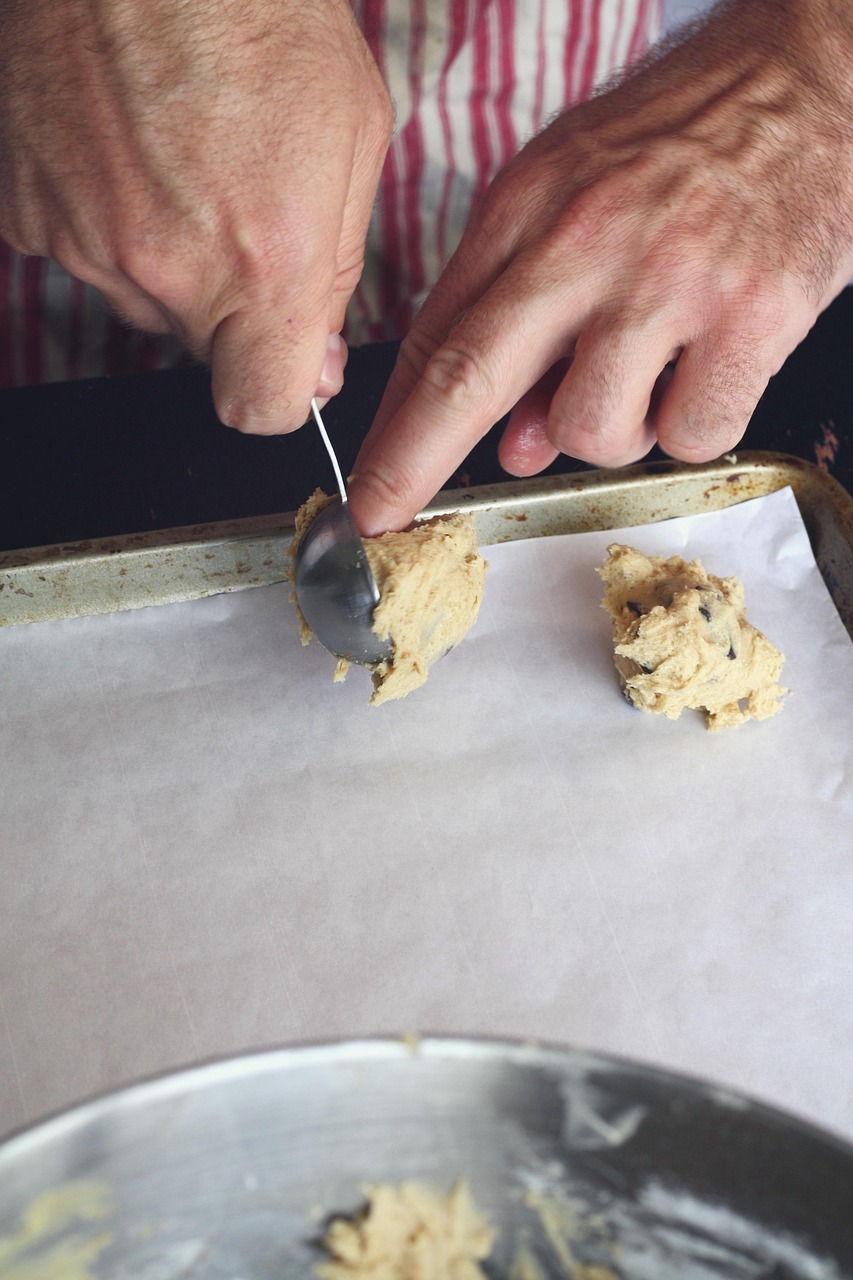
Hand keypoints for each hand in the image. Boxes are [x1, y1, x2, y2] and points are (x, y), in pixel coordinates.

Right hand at [0, 0, 392, 429]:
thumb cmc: (259, 13)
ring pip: (139, 297)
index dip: (280, 393)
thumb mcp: (352, 140)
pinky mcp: (26, 210)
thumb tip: (317, 361)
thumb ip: (335, 270)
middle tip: (237, 204)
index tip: (288, 365)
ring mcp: (85, 241)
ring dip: (163, 253)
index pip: (261, 410)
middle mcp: (165, 270)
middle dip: (228, 303)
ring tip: (180, 155)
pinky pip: (79, 248)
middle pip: (201, 348)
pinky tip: (124, 146)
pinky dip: (102, 215)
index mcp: (261, 268)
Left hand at [348, 0, 852, 533]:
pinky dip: (691, 429)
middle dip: (413, 463)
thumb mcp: (577, 192)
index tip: (369, 485)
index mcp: (531, 206)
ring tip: (647, 374)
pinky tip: (704, 371)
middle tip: (384, 515)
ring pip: (590, 431)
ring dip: (610, 433)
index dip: (393, 426)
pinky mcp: (751, 316)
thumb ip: (531, 315)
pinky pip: (690, 437)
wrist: (810, 79)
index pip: (438, 335)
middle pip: (471, 378)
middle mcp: (589, 241)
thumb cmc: (687, 138)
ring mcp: (670, 280)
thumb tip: (513, 442)